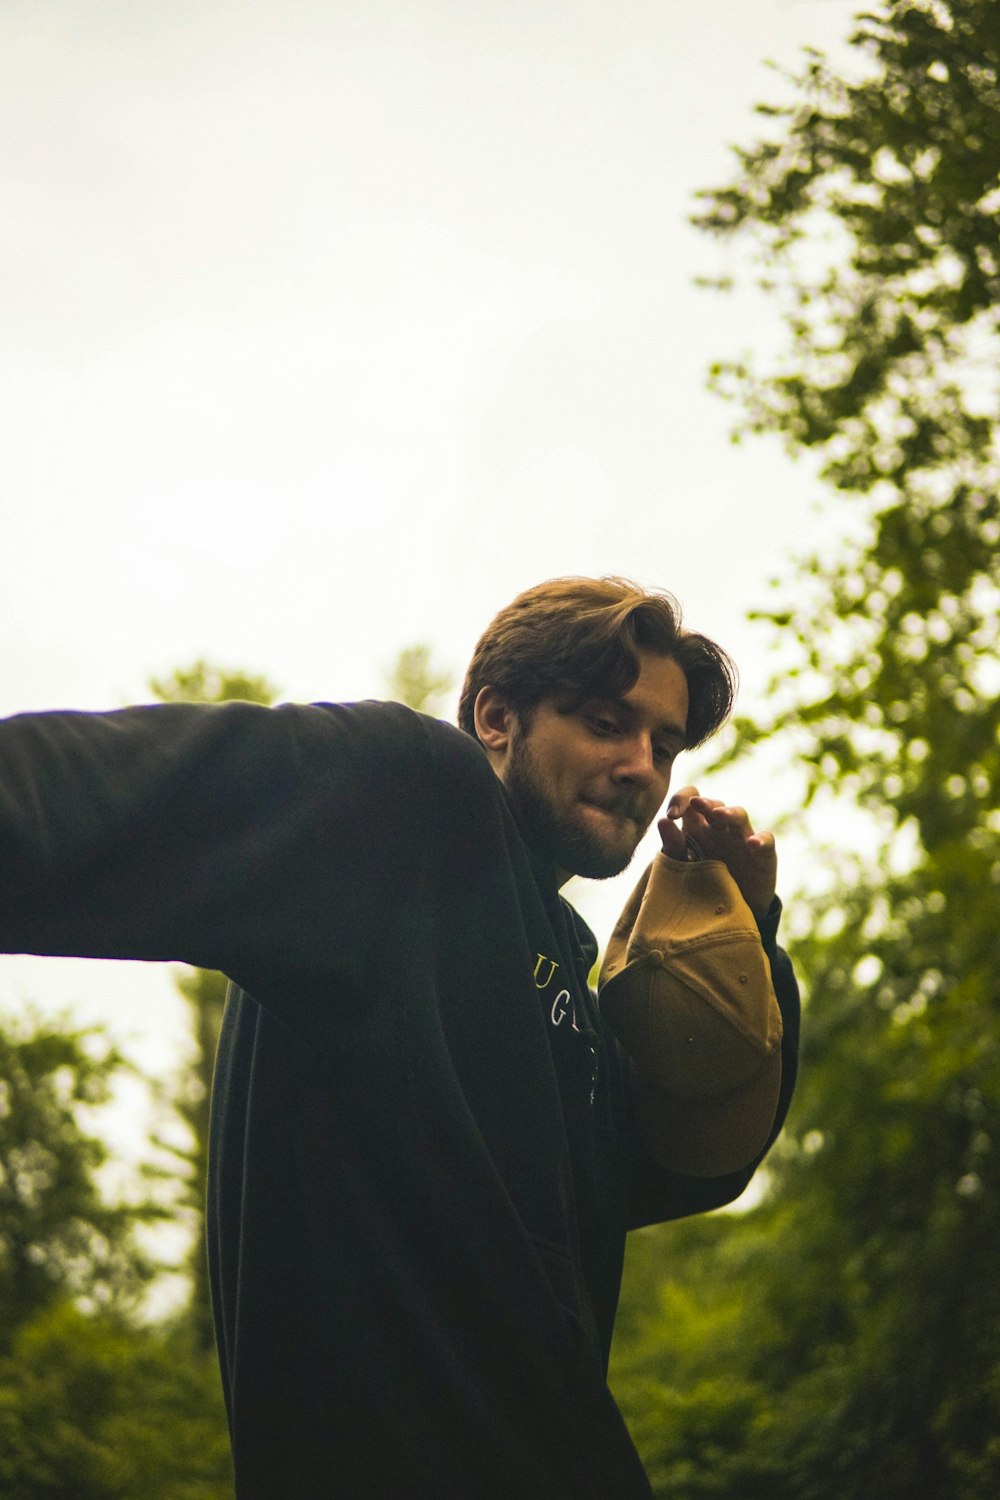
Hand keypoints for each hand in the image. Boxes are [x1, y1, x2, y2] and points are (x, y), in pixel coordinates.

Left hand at [657, 785, 776, 919]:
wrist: (728, 914)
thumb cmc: (700, 884)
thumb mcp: (682, 867)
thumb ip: (672, 846)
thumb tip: (662, 821)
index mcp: (697, 827)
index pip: (690, 799)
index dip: (681, 798)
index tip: (672, 815)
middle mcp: (720, 828)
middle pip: (714, 805)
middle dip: (706, 803)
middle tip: (696, 803)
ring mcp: (742, 838)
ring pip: (739, 815)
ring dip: (729, 812)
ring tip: (719, 814)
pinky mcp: (763, 854)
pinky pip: (766, 840)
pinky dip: (760, 840)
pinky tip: (752, 844)